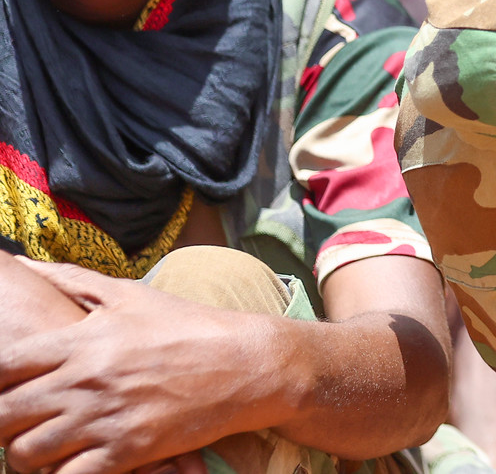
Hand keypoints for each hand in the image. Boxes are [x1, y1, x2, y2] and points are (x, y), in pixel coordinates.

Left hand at [0, 262, 286, 473]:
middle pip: (1, 416)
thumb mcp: (131, 295)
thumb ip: (73, 280)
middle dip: (1, 422)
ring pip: (25, 453)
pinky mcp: (128, 451)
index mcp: (81, 341)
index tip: (6, 385)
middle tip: (19, 420)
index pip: (0, 367)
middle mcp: (85, 380)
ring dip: (26, 453)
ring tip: (43, 444)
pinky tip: (74, 462)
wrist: (248, 362)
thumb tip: (24, 263)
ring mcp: (105, 418)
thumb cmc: (188, 327)